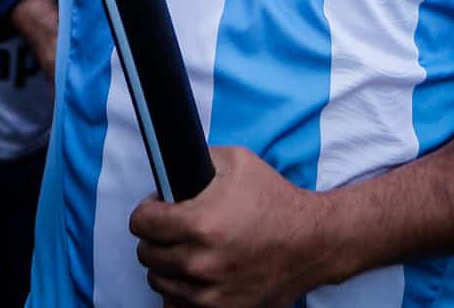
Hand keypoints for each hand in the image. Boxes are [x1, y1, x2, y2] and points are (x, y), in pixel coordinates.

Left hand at [129, 146, 335, 306]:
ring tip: (187, 249)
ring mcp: (209, 291)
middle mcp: (200, 262)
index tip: (155, 209)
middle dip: (156, 236)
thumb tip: (168, 168)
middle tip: (175, 228)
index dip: (146, 211)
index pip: (141, 223)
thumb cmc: (276, 201)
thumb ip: (196, 161)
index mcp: (200, 223)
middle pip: (146, 253)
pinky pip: (177, 304)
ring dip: (167, 264)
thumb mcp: (238, 162)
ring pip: (158, 279)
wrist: (312, 243)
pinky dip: (182, 290)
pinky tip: (195, 274)